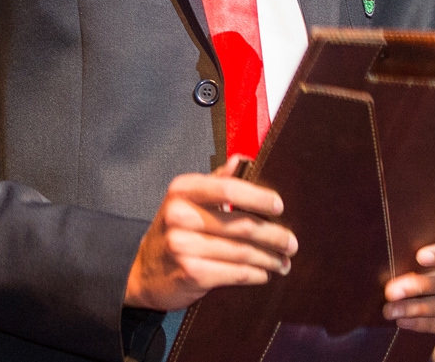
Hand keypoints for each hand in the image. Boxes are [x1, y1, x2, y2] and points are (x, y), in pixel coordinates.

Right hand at [123, 155, 297, 310]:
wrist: (144, 271)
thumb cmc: (174, 231)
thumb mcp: (187, 200)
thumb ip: (216, 181)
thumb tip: (242, 159)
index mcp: (182, 190)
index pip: (227, 188)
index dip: (258, 196)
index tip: (279, 205)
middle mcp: (179, 216)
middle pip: (241, 224)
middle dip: (274, 235)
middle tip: (291, 243)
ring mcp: (183, 246)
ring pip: (243, 252)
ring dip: (270, 259)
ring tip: (283, 261)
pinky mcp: (191, 273)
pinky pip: (235, 273)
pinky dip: (256, 274)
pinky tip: (265, 273)